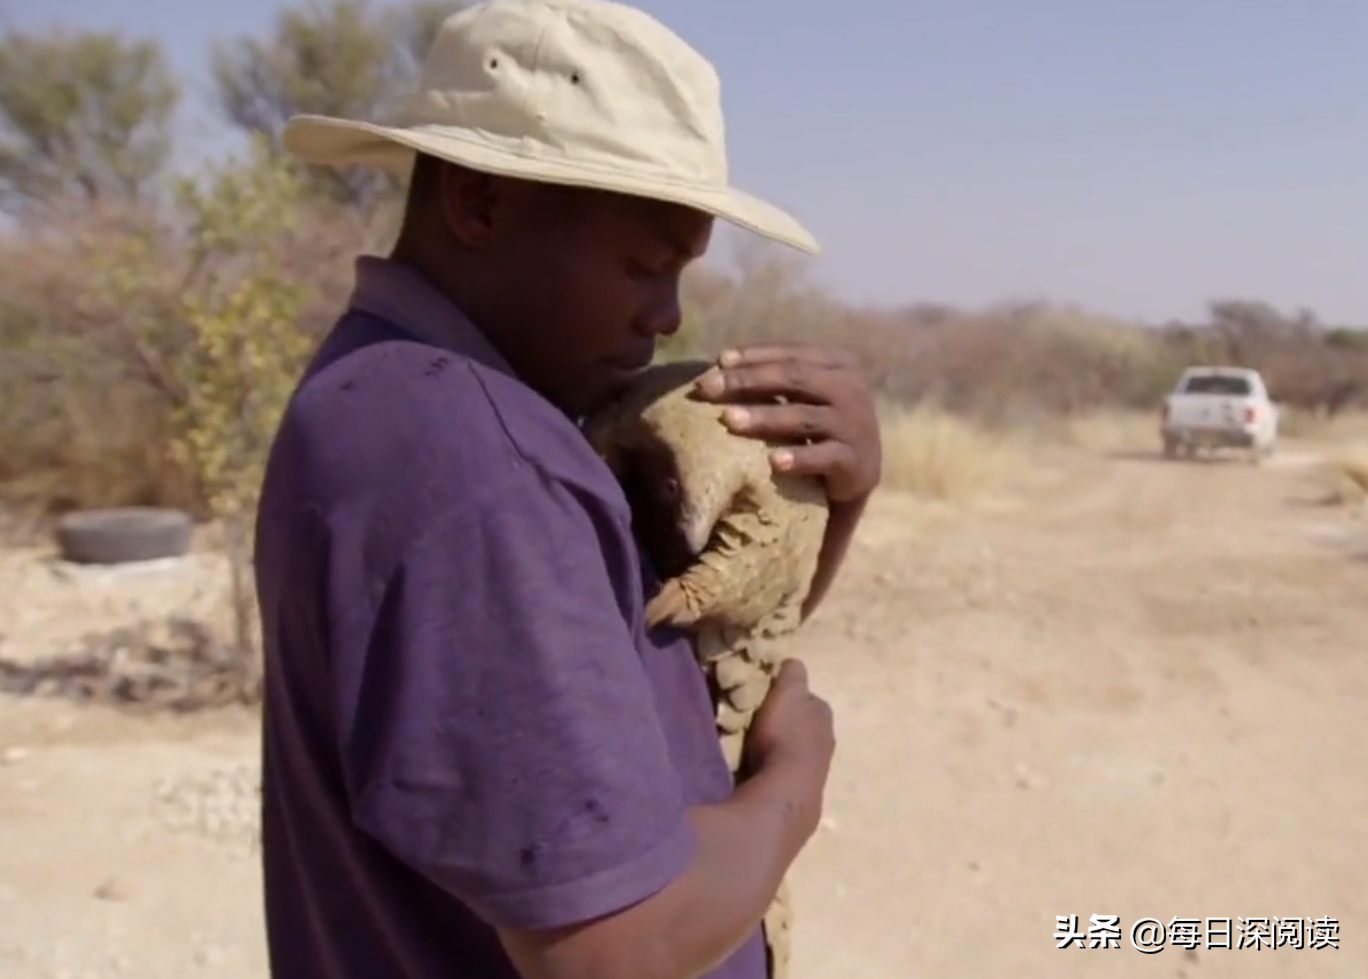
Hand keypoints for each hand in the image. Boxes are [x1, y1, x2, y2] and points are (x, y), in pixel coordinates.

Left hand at [694, 344, 881, 503]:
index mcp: (838, 363)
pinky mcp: (854, 461)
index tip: (720, 360)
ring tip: (729, 420)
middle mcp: (850, 388)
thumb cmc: (822, 424)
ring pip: (804, 417)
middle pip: (794, 378)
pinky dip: (799, 459)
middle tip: (708, 388)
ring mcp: (854, 425)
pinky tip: (773, 462)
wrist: (860, 470)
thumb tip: (720, 364)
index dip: (754, 355)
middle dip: (748, 381)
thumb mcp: (805, 394)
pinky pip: (823, 458)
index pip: (791, 354)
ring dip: (764, 417)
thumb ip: (775, 378)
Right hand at [745, 659, 834, 783]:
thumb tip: (795, 662)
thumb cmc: (785, 734)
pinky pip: (790, 769)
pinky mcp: (805, 788)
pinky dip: (779, 766)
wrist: (786, 788)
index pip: (809, 697)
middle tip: (764, 722)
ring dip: (784, 746)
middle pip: (806, 722)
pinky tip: (764, 768)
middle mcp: (827, 736)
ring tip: (760, 747)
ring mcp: (819, 765)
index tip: (771, 697)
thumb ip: (793, 675)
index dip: (791, 696)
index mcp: (823, 711)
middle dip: (789, 722)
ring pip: (800, 747)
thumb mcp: (787, 693)